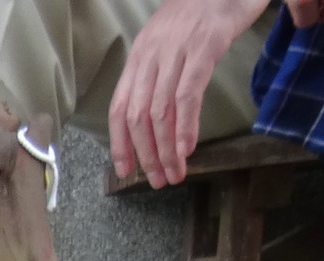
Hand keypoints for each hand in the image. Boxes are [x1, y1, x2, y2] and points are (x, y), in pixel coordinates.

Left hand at [110, 0, 272, 185]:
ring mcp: (176, 50)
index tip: (126, 171)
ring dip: (166, 149)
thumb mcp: (172, 39)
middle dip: (146, 155)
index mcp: (140, 55)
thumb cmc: (204, 9)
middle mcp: (151, 54)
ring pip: (160, 111)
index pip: (119, 107)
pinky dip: (185, 127)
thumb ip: (160, 72)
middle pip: (138, 116)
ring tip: (175, 173)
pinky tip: (186, 149)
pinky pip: (187, 95)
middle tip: (157, 180)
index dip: (120, 143)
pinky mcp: (204, 47)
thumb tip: (156, 115)